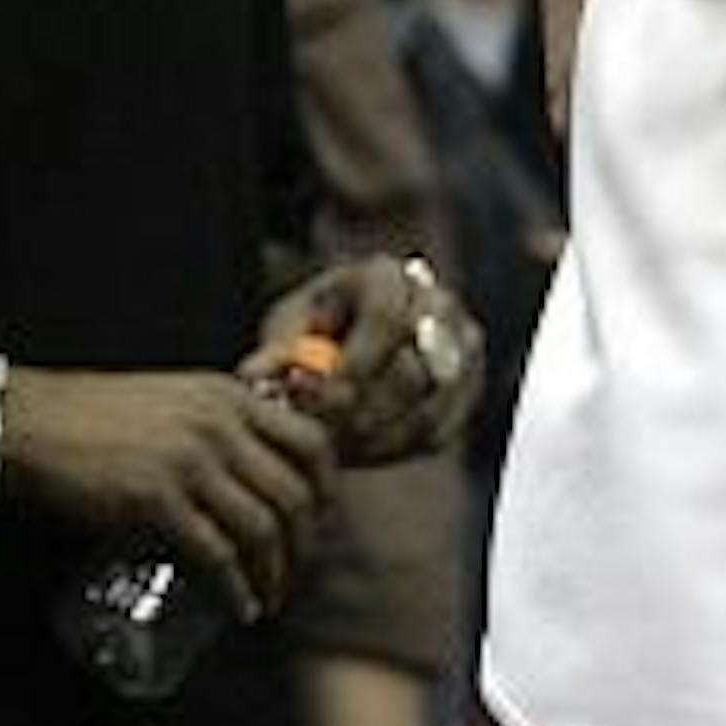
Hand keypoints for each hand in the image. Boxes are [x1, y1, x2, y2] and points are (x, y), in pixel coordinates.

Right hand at [1, 365, 334, 620]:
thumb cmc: (109, 411)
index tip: (324, 517)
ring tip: (272, 595)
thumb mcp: (185, 396)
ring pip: (260, 525)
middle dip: (306, 541)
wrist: (45, 423)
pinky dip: (234, 586)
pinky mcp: (157, 501)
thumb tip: (254, 461)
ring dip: (275, 571)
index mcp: (234, 398)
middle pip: (293, 491)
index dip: (328, 486)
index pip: (311, 439)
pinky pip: (214, 552)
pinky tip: (240, 605)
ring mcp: (192, 464)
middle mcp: (223, 427)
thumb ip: (223, 420)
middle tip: (300, 569)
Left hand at [255, 255, 482, 465]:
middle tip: (322, 440)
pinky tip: (362, 451)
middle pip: (412, 369)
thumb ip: (276, 353)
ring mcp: (460, 343)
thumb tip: (257, 378)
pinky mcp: (469, 384)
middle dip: (361, 413)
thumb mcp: (287, 329)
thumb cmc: (311, 329)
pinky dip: (399, 448)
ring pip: (428, 406)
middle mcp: (435, 300)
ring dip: (378, 437)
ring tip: (337, 449)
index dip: (354, 364)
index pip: (387, 316)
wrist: (353, 336)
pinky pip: (440, 429)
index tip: (316, 400)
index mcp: (386, 274)